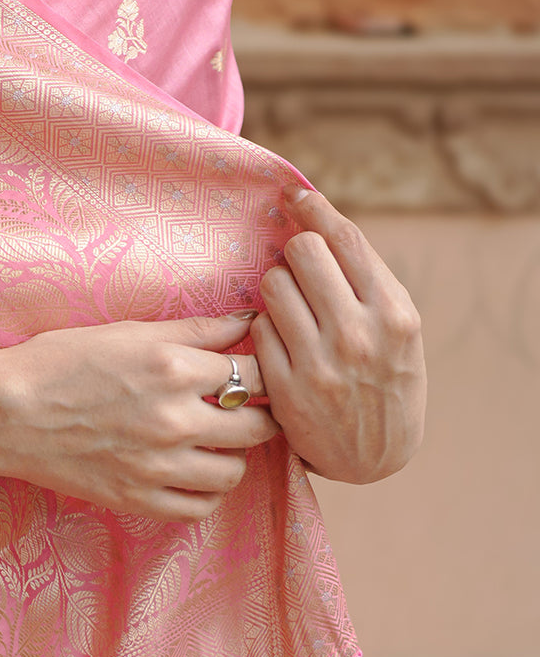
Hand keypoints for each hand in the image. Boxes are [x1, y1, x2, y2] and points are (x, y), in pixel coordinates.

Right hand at [0, 314, 278, 520]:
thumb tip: (248, 322)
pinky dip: (207, 493)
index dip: (265, 370)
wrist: (5, 413)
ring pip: (234, 471)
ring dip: (234, 456)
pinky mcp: (137, 499)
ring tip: (217, 442)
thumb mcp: (129, 332)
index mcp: (175, 368)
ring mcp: (157, 466)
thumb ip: (196, 329)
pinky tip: (195, 474)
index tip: (257, 372)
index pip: (258, 373)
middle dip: (261, 415)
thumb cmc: (59, 362)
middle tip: (246, 409)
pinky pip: (200, 508)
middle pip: (257, 426)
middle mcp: (174, 420)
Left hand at [253, 187, 425, 482]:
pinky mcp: (287, 390)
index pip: (344, 238)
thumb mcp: (398, 331)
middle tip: (299, 274)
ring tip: (291, 311)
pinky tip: (280, 343)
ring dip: (276, 290)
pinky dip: (265, 329)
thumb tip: (316, 222)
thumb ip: (366, 282)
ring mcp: (321, 364)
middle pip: (302, 252)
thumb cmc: (386, 380)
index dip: (313, 209)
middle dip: (295, 255)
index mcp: (394, 312)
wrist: (377, 457)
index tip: (294, 199)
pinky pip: (258, 331)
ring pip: (273, 287)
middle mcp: (359, 334)